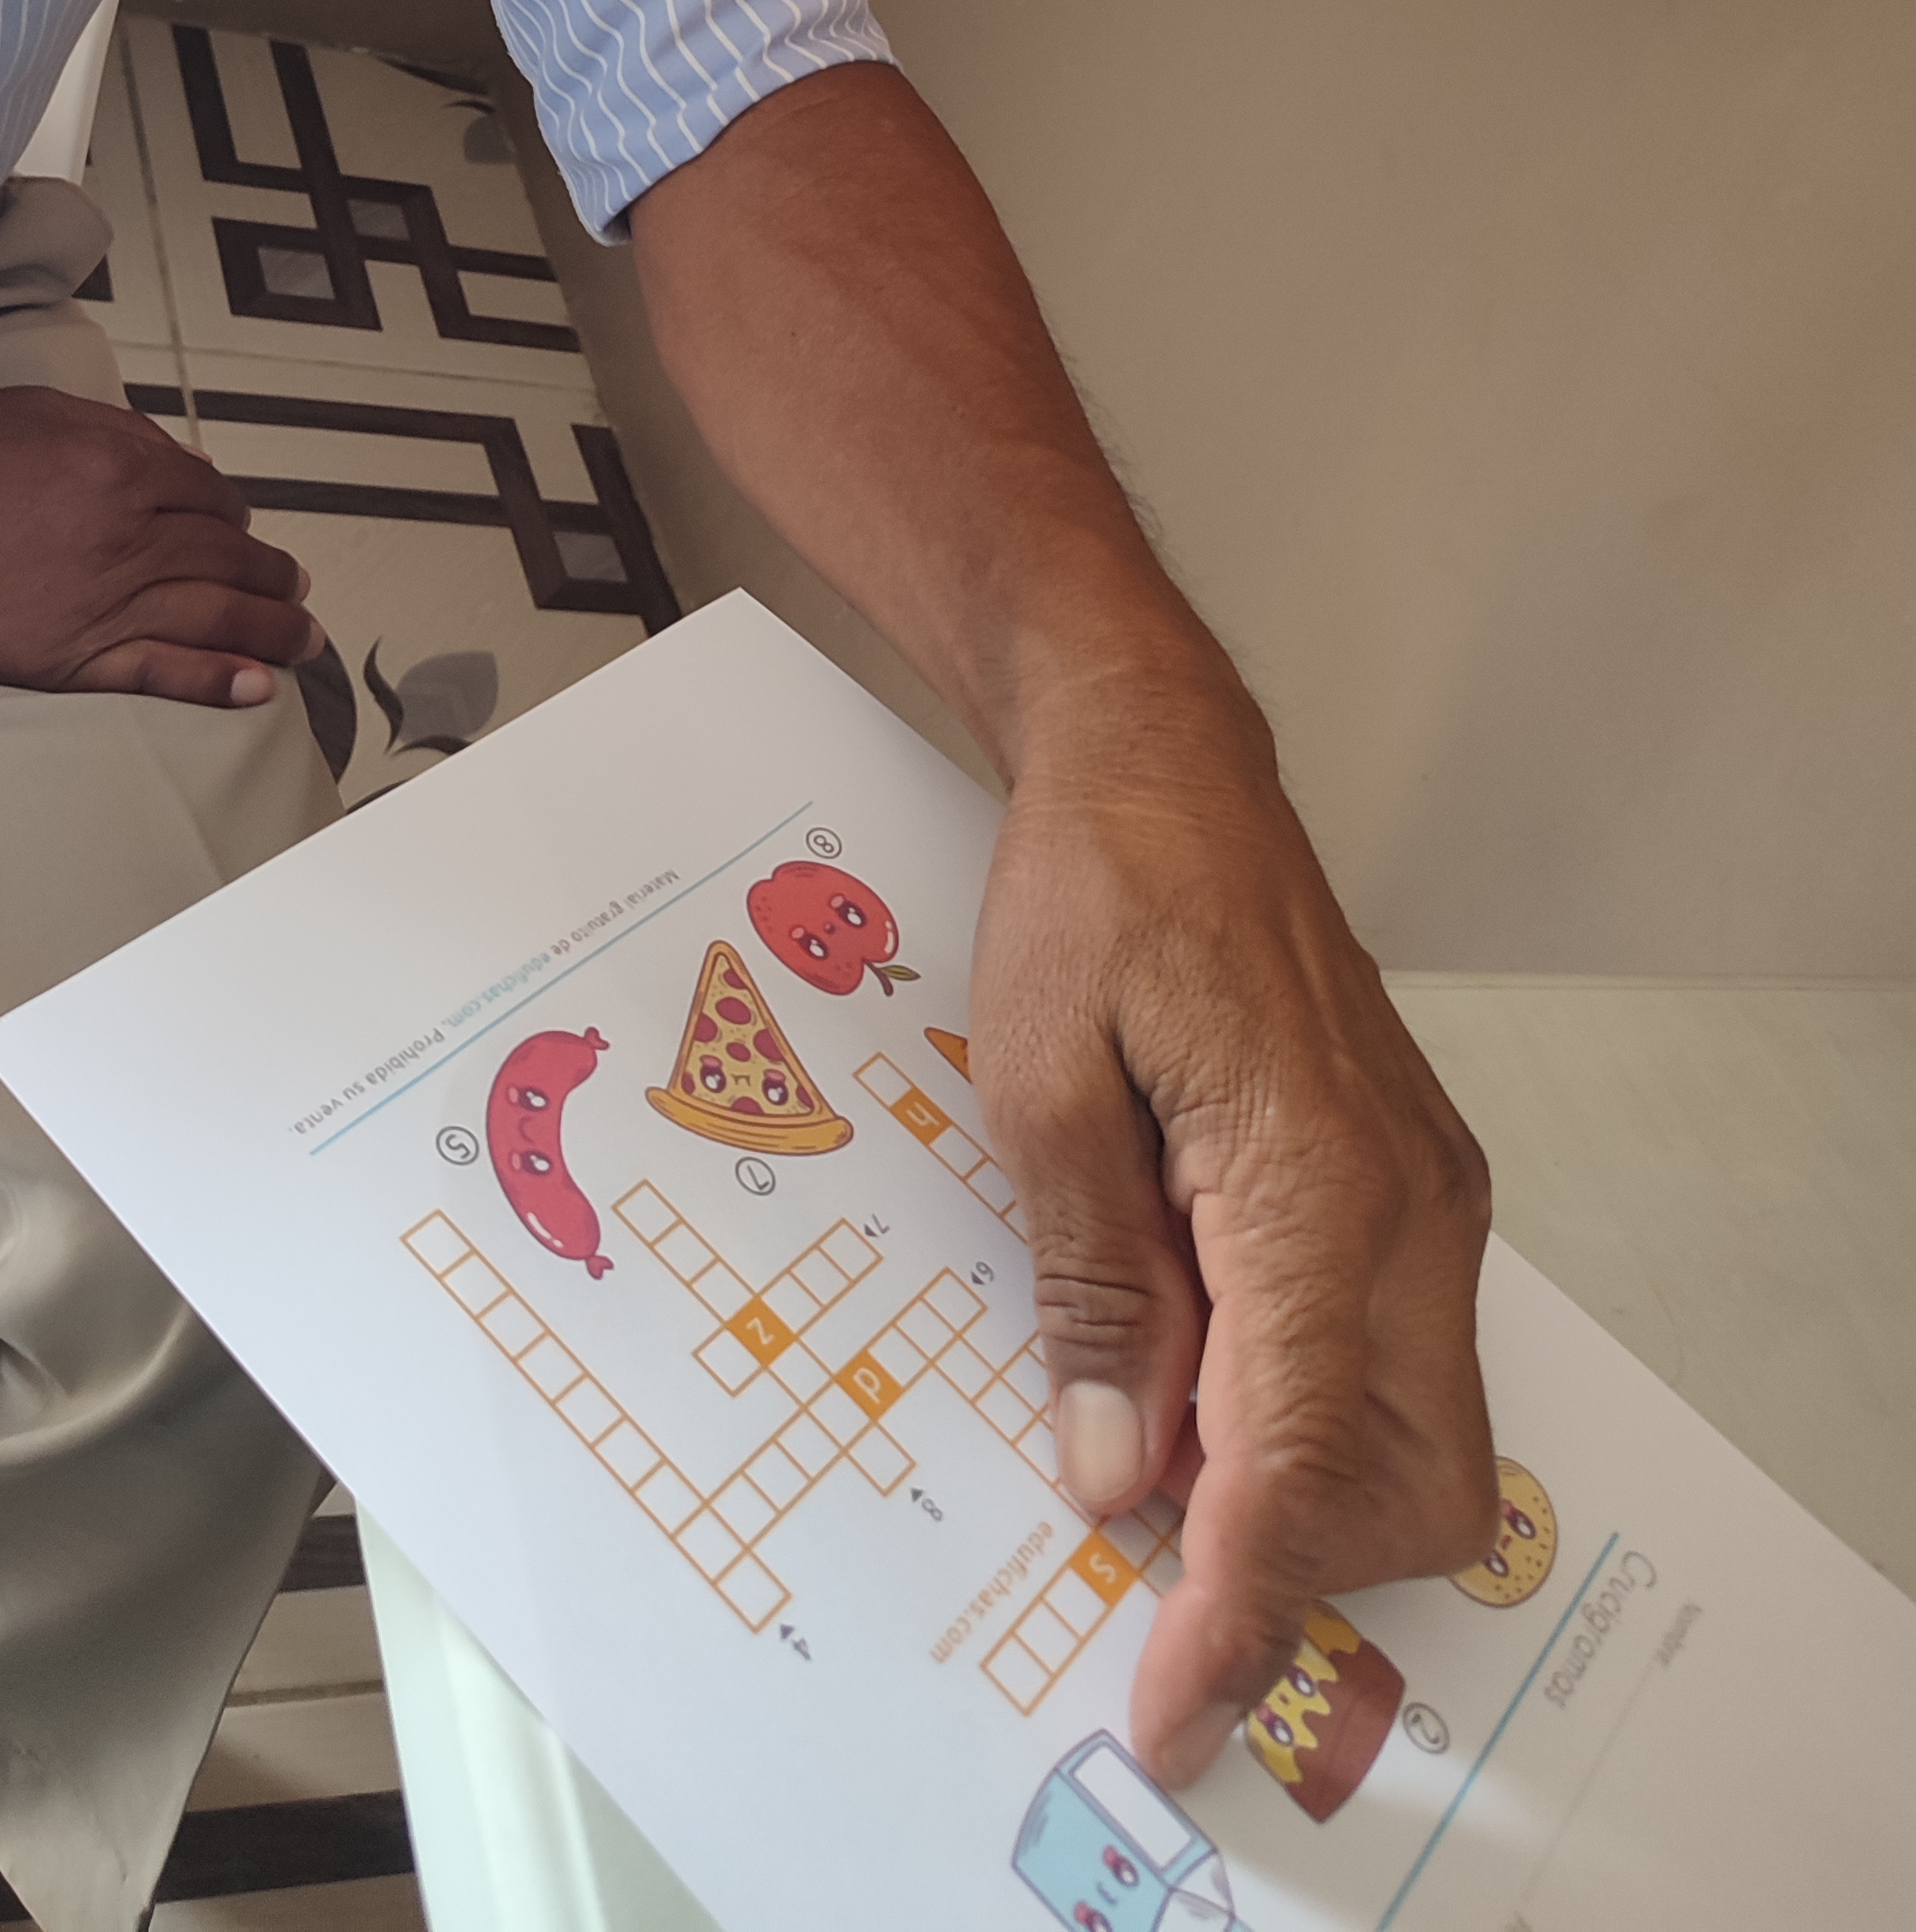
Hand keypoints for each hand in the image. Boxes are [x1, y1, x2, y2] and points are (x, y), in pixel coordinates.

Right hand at [0, 385, 322, 704]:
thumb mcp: (33, 412)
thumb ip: (119, 433)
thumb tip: (188, 463)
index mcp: (116, 466)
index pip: (208, 493)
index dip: (236, 512)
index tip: (246, 527)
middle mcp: (122, 536)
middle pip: (223, 556)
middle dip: (270, 573)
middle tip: (295, 586)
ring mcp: (98, 604)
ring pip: (212, 616)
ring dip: (270, 626)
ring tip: (301, 637)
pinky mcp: (66, 661)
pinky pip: (161, 675)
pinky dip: (218, 681)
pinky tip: (259, 686)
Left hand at [967, 668, 1493, 1788]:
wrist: (1163, 758)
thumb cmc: (1093, 888)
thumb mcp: (1040, 1082)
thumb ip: (1096, 1287)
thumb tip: (1116, 1475)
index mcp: (1314, 1183)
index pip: (1297, 1461)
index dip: (1235, 1608)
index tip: (1172, 1708)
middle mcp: (1408, 1206)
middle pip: (1400, 1483)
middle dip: (1286, 1556)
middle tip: (1135, 1530)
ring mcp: (1426, 1193)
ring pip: (1410, 1432)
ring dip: (1290, 1479)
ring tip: (1141, 1419)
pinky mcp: (1409, 1180)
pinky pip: (1387, 1352)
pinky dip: (1302, 1402)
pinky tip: (1185, 1353)